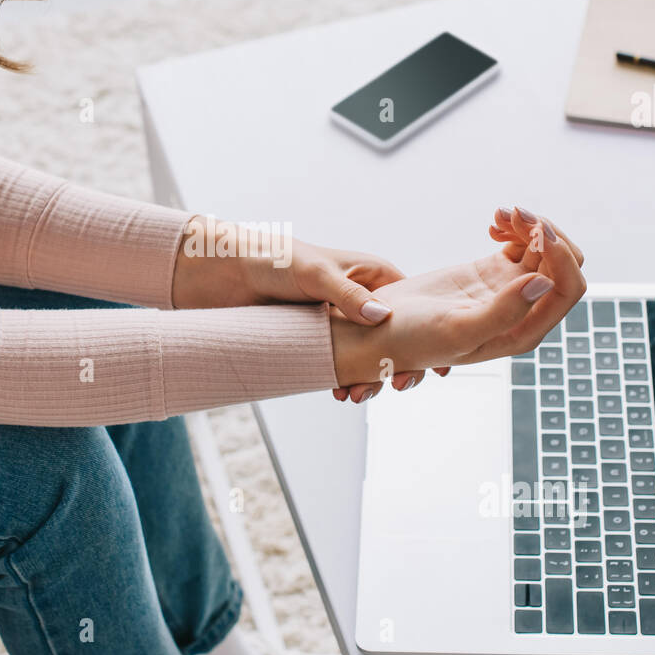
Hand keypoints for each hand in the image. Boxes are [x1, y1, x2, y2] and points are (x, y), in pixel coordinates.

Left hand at [171, 215, 433, 395]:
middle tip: (393, 387)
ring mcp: (339, 324)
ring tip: (354, 395)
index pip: (414, 309)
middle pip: (395, 340)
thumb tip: (383, 318)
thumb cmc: (270, 258)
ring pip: (367, 358)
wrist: (218, 274)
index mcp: (372, 275)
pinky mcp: (315, 342)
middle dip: (397, 366)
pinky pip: (339, 366)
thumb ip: (348, 295)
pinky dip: (343, 380)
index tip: (436, 367)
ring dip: (367, 379)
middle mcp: (360, 300)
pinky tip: (337, 392)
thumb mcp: (314, 273)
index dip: (428, 337)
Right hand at [328, 207, 586, 396]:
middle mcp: (523, 311)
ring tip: (499, 214)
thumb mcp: (456, 329)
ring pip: (545, 250)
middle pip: (564, 265)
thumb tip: (543, 283)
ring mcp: (509, 290)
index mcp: (522, 331)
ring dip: (530, 225)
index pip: (567, 289)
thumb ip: (503, 312)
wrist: (378, 329)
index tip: (536, 229)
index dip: (561, 255)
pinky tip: (491, 223)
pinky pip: (522, 244)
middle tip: (515, 213)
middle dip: (547, 233)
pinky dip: (514, 227)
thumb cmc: (412, 339)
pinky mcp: (493, 272)